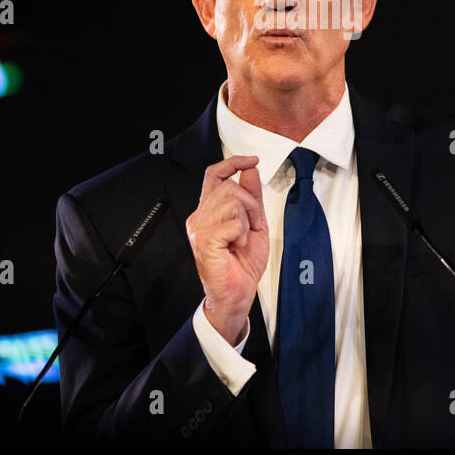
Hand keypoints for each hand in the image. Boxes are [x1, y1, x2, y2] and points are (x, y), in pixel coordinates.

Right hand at [185, 155, 269, 344]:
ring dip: (246, 220)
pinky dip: (242, 233)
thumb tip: (251, 171)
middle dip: (249, 204)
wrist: (236, 293)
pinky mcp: (205, 240)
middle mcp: (200, 216)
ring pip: (231, 201)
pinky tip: (237, 245)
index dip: (233, 162)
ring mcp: (200, 228)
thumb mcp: (255, 223)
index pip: (215, 174)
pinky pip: (232, 222)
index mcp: (210, 210)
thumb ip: (252, 196)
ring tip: (241, 238)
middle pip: (229, 187)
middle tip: (250, 226)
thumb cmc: (242, 264)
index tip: (252, 160)